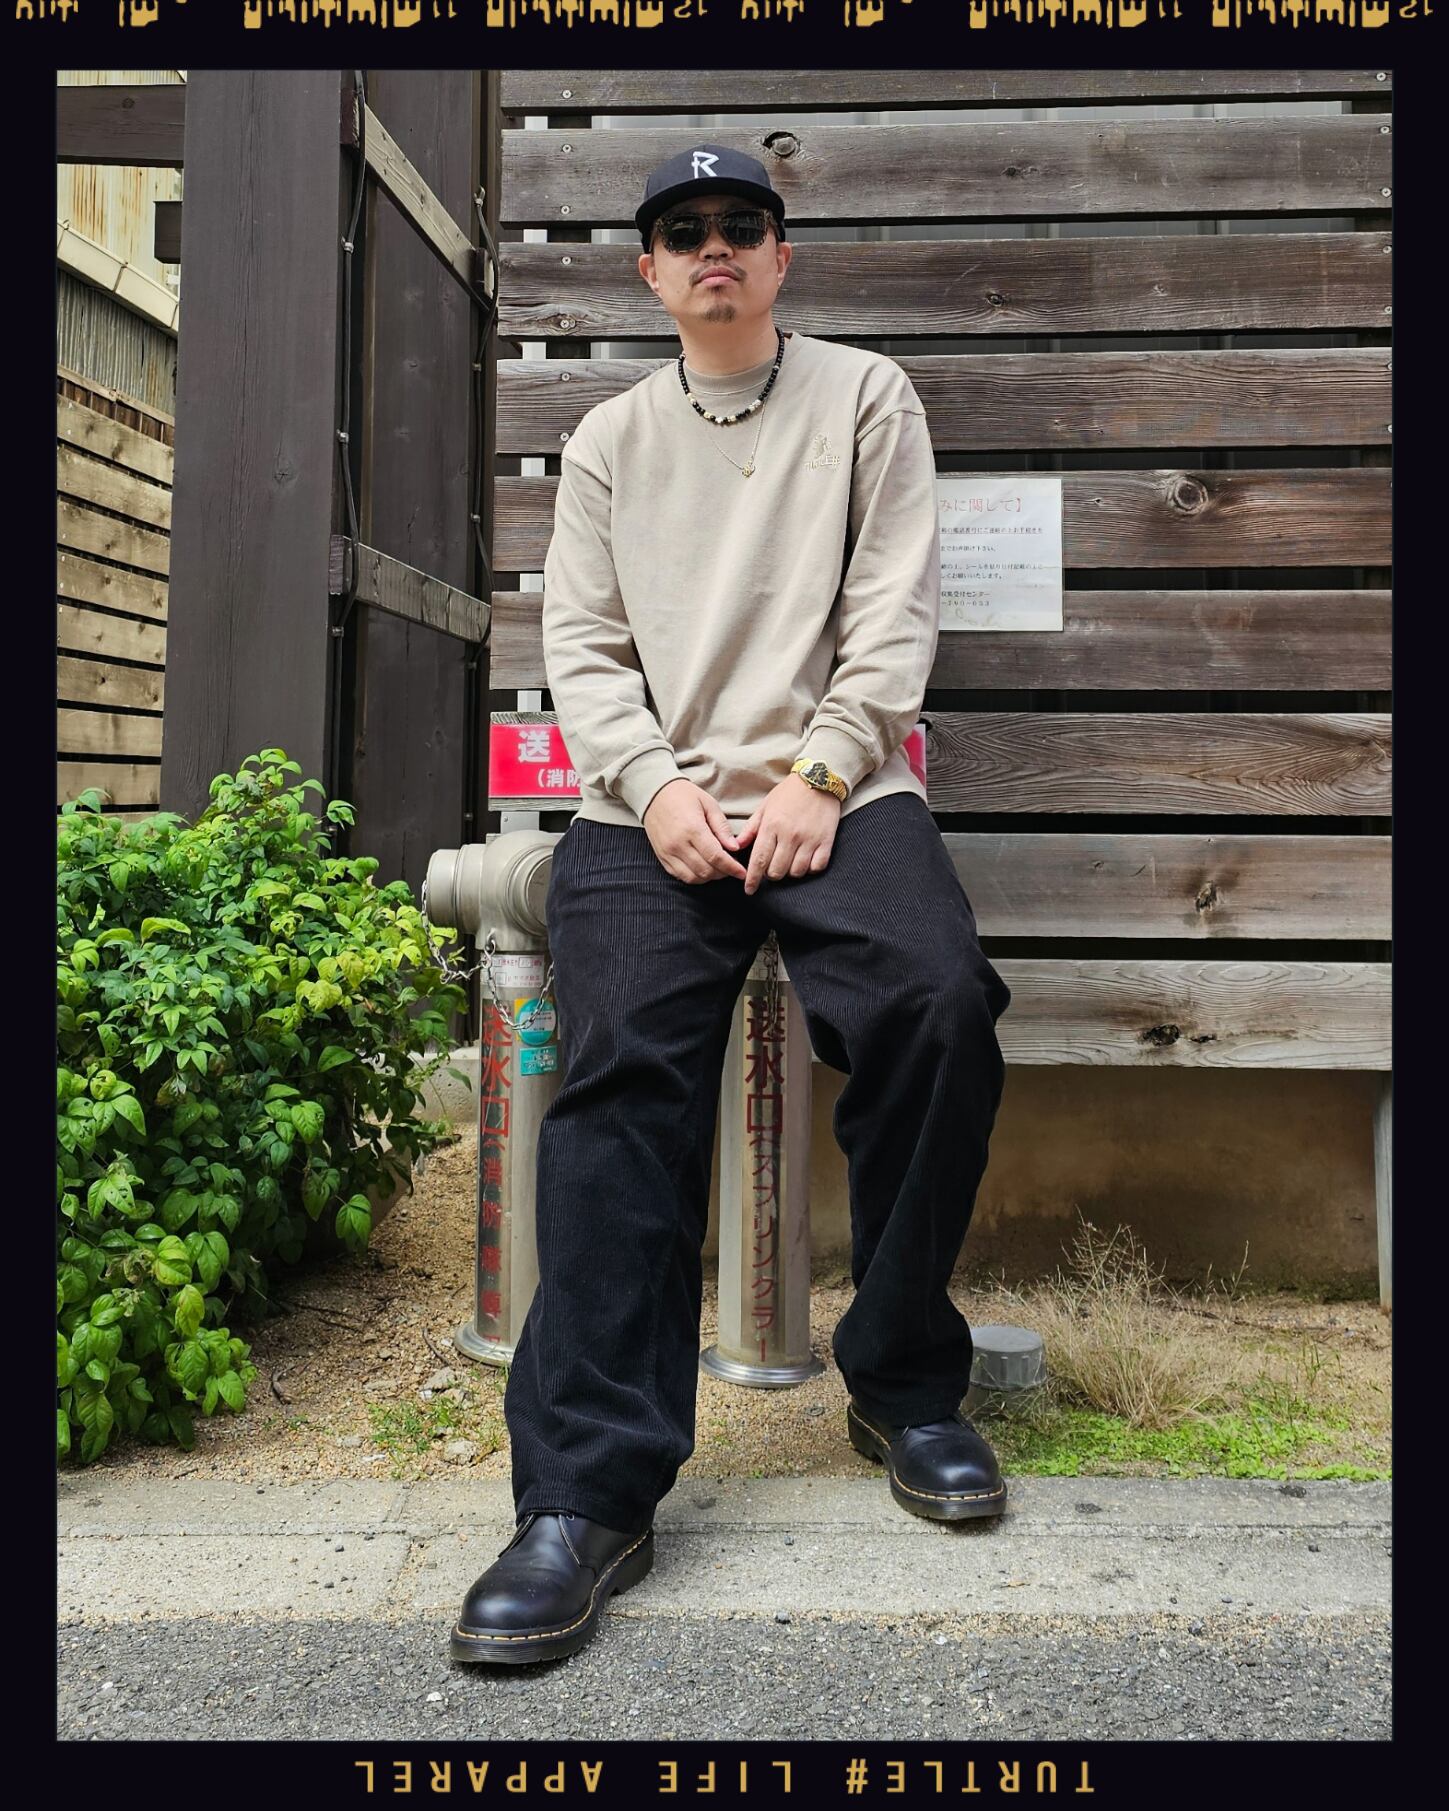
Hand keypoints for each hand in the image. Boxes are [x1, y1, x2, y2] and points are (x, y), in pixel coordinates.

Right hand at [641, 779, 749, 883]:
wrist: (655, 794)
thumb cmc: (684, 796)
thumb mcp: (709, 804)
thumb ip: (722, 827)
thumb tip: (735, 848)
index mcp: (692, 828)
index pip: (716, 856)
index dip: (731, 868)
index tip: (742, 873)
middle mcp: (678, 844)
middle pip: (706, 870)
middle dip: (723, 873)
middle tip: (731, 866)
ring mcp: (668, 852)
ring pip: (693, 878)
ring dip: (709, 877)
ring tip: (718, 868)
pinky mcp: (662, 857)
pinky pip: (680, 876)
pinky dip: (695, 877)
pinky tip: (703, 867)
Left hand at [733, 776, 841, 895]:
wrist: (819, 779)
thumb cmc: (789, 793)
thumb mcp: (765, 806)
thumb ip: (751, 828)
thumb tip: (736, 846)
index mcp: (772, 826)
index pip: (759, 860)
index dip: (752, 879)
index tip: (749, 890)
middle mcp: (790, 835)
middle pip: (776, 871)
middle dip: (771, 874)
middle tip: (772, 866)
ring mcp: (809, 839)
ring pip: (796, 872)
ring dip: (790, 871)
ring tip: (789, 861)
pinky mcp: (826, 841)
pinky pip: (817, 867)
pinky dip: (810, 869)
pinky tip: (806, 860)